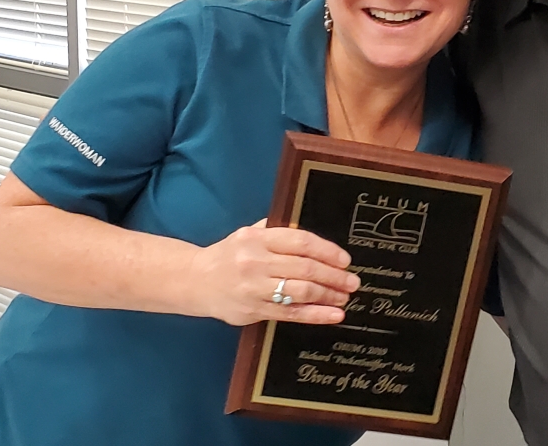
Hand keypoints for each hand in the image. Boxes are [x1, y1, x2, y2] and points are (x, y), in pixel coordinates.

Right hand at [188, 220, 360, 325]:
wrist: (194, 280)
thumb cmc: (229, 255)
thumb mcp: (250, 234)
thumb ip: (279, 233)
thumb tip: (315, 239)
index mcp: (258, 238)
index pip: (301, 242)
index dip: (328, 251)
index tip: (345, 260)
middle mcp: (256, 262)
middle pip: (305, 268)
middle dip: (334, 276)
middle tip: (353, 282)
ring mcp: (254, 288)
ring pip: (300, 291)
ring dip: (328, 295)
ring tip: (344, 297)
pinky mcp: (253, 310)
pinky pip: (291, 313)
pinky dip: (315, 315)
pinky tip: (333, 315)